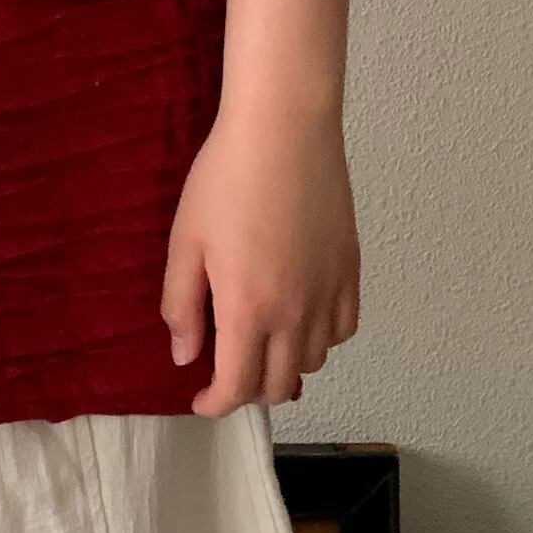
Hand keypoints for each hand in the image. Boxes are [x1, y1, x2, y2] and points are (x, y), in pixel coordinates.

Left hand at [161, 101, 360, 413]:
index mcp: (248, 309)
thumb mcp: (185, 243)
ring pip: (313, 361)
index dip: (216, 404)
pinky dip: (322, 339)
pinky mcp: (350, 269)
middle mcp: (296, 311)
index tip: (202, 400)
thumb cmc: (226, 178)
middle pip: (278, 384)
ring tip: (261, 344)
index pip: (237, 387)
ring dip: (284, 366)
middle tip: (226, 373)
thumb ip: (182, 307)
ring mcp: (329, 291)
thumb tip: (186, 356)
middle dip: (248, 391)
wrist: (284, 128)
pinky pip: (344, 328)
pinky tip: (301, 321)